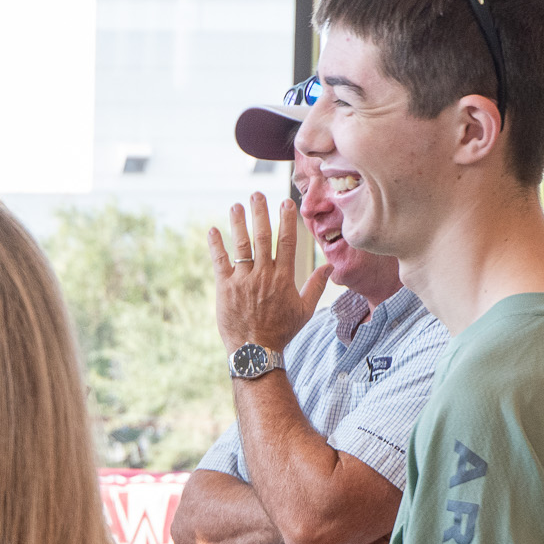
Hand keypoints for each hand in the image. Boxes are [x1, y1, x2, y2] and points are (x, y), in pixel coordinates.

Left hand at [208, 193, 332, 354]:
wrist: (256, 350)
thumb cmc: (282, 331)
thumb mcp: (305, 310)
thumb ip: (316, 286)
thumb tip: (330, 267)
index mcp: (284, 278)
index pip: (287, 242)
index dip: (286, 220)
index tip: (285, 202)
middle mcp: (264, 275)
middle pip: (263, 237)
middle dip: (261, 213)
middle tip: (257, 194)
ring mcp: (244, 280)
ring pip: (242, 245)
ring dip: (239, 223)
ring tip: (236, 205)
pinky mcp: (225, 288)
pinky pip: (220, 262)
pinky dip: (216, 245)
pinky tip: (213, 230)